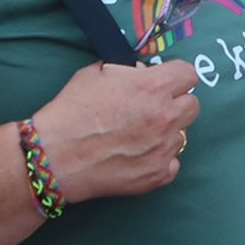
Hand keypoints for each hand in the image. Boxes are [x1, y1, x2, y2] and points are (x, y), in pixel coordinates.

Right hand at [34, 59, 200, 204]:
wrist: (52, 157)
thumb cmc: (70, 112)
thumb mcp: (95, 73)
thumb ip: (127, 70)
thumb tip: (142, 72)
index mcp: (153, 87)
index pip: (189, 74)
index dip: (175, 77)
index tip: (164, 83)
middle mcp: (165, 117)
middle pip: (192, 105)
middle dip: (175, 104)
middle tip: (152, 110)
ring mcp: (164, 148)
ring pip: (181, 135)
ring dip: (166, 133)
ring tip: (137, 137)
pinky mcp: (158, 174)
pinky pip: (172, 163)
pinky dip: (159, 160)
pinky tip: (137, 157)